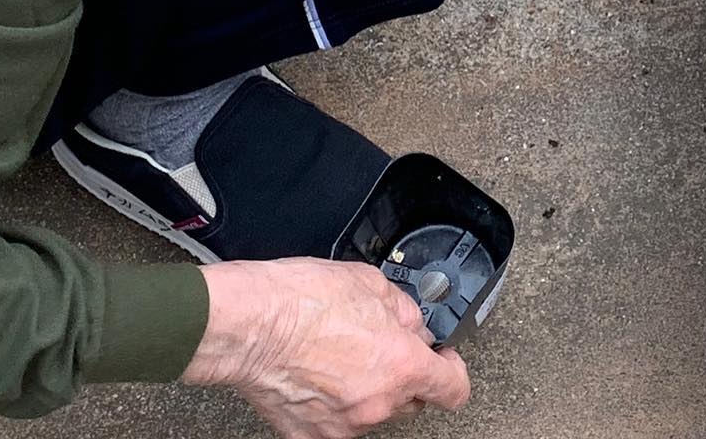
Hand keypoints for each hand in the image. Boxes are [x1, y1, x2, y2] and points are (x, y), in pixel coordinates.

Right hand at [185, 258, 470, 437]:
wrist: (251, 324)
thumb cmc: (303, 300)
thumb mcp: (371, 283)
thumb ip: (404, 310)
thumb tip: (412, 324)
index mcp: (401, 365)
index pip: (453, 388)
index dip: (453, 370)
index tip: (443, 359)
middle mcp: (378, 404)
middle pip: (411, 398)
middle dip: (404, 373)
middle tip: (380, 344)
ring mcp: (344, 425)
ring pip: (373, 410)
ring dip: (368, 387)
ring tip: (340, 353)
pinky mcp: (311, 436)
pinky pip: (337, 421)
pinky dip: (335, 402)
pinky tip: (318, 374)